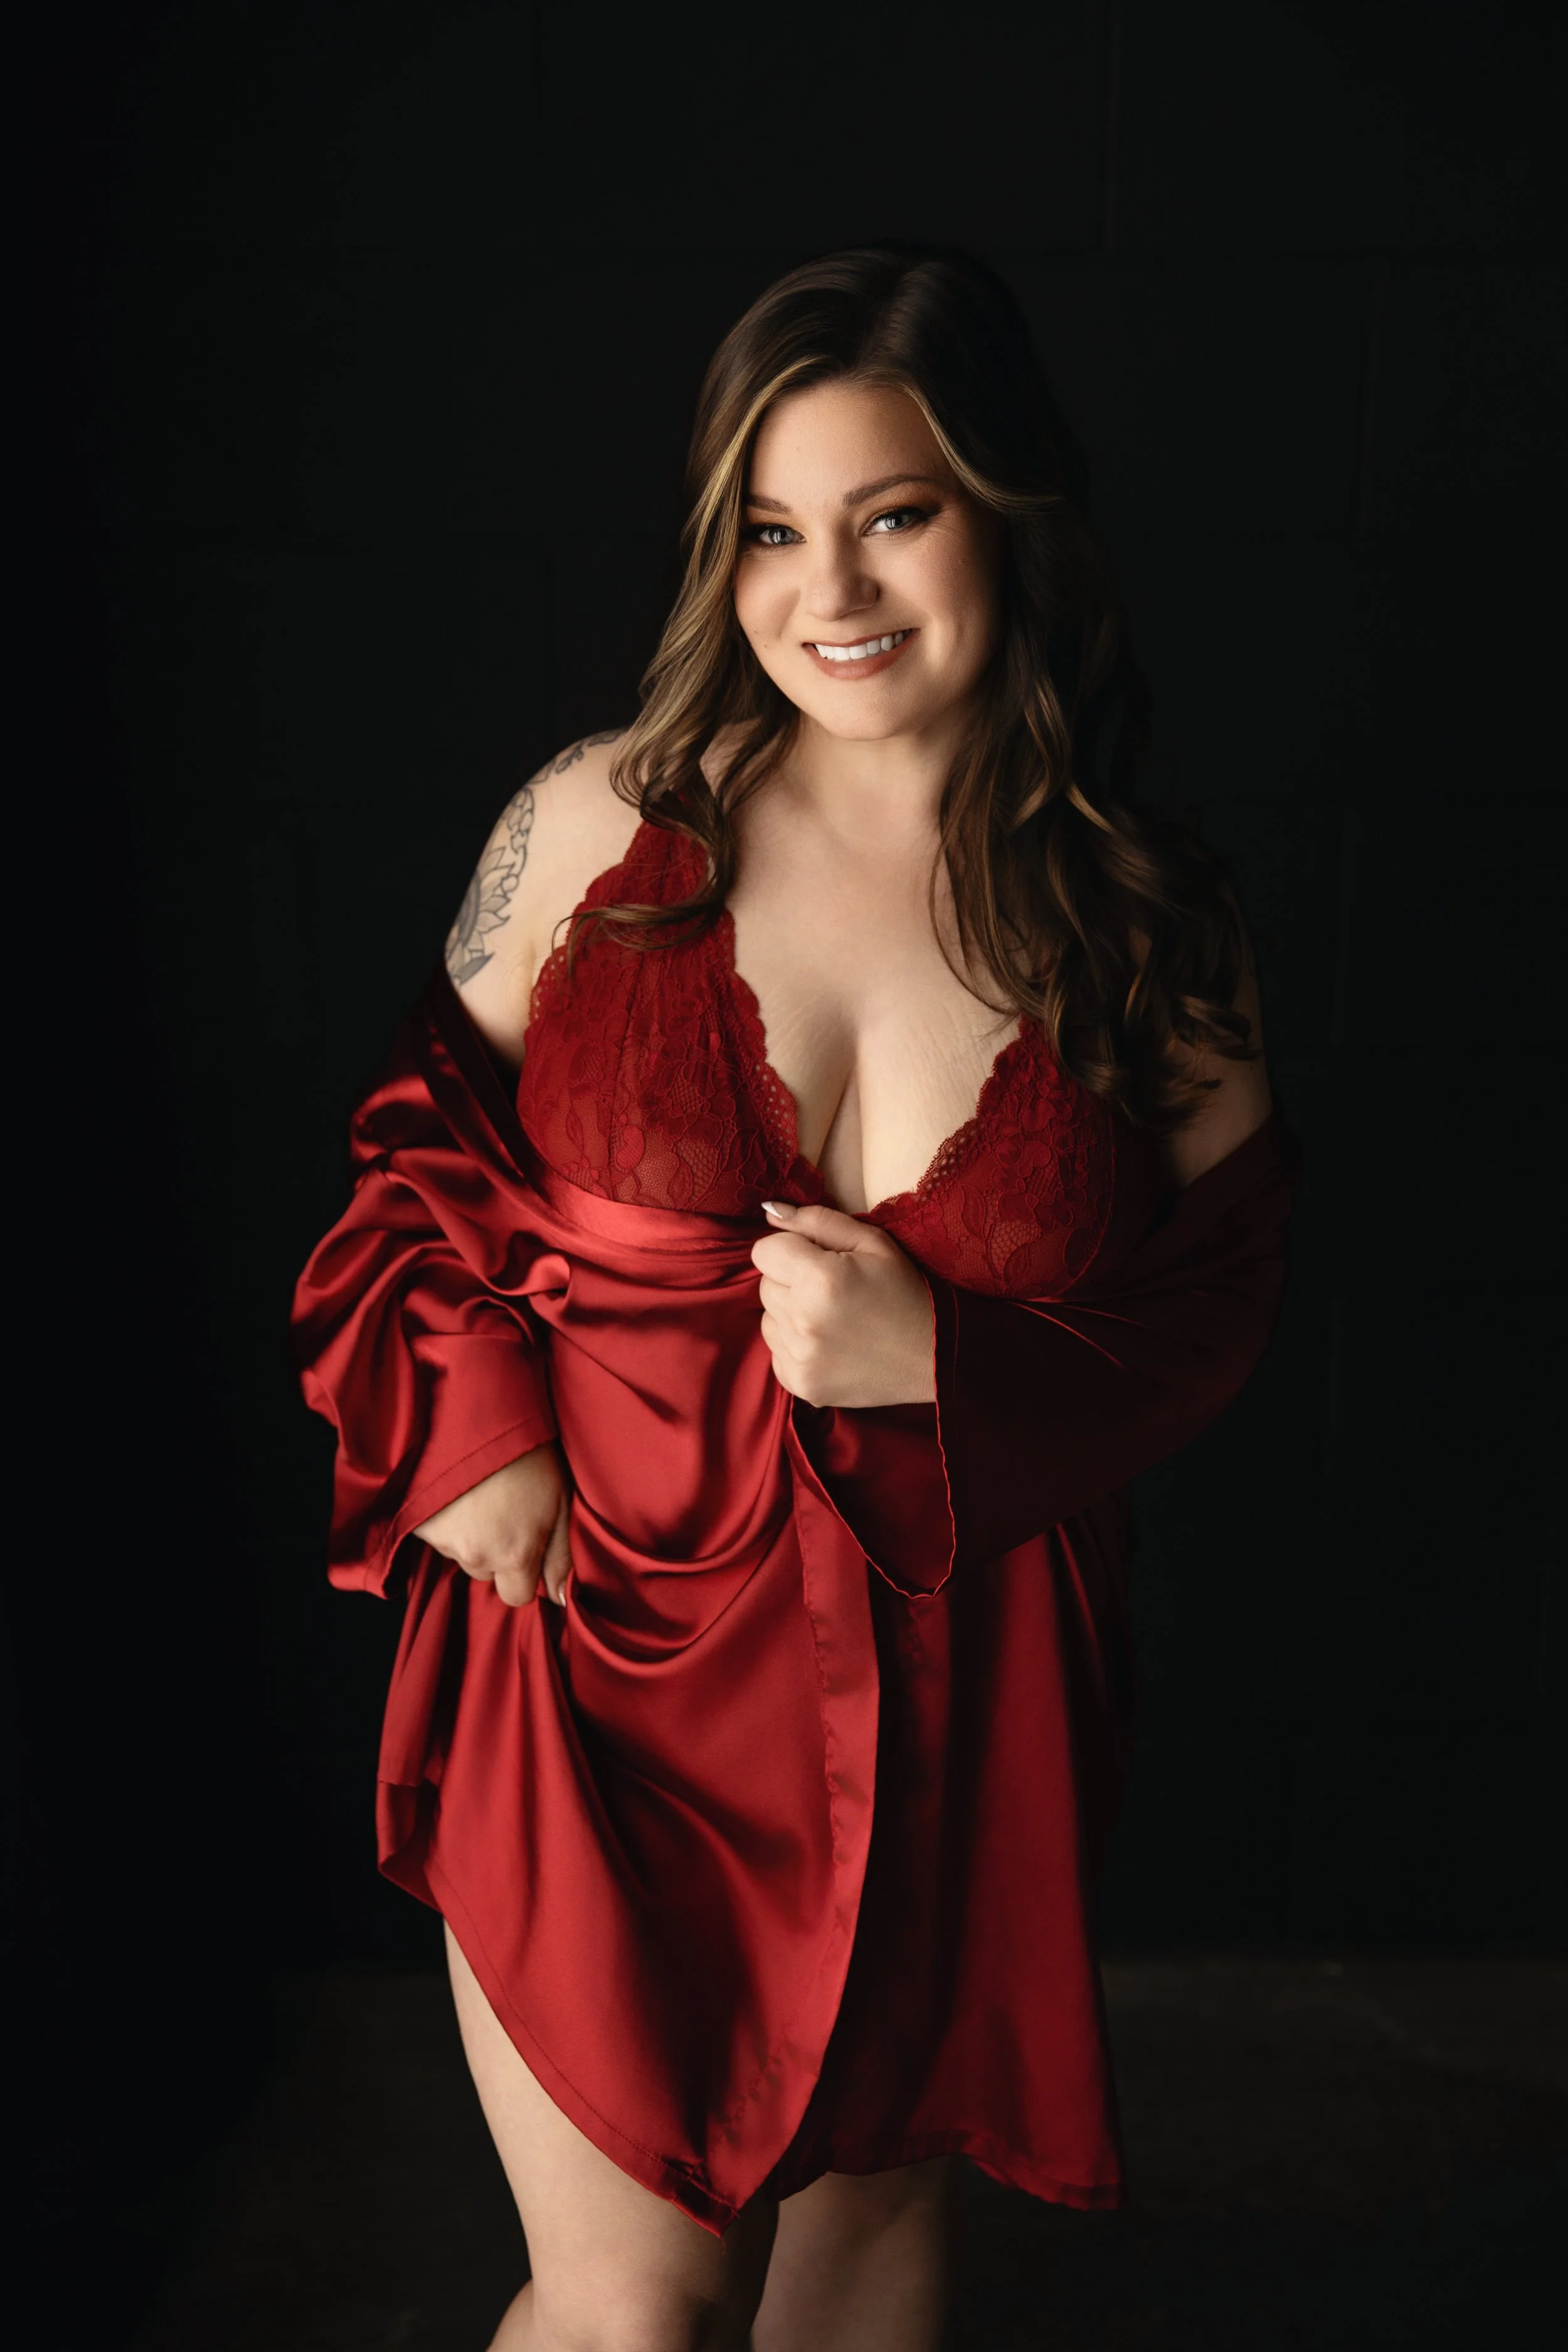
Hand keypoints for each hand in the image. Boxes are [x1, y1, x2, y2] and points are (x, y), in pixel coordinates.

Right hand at [412, 1442, 570, 1606]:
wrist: (480, 1412)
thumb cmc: (529, 1453)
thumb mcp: (561, 1502)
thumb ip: (561, 1556)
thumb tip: (560, 1598)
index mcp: (514, 1555)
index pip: (516, 1596)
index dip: (523, 1574)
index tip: (525, 1545)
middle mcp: (475, 1555)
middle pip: (486, 1573)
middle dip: (494, 1553)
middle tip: (502, 1511)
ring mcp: (442, 1539)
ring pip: (459, 1553)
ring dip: (469, 1535)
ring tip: (480, 1495)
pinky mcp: (416, 1522)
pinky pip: (435, 1534)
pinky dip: (444, 1519)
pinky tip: (457, 1492)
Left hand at [751, 1201, 935, 1409]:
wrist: (933, 1358)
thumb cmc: (904, 1292)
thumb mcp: (873, 1242)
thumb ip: (817, 1221)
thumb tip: (770, 1212)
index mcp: (820, 1279)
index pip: (765, 1251)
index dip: (791, 1249)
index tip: (818, 1259)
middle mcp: (803, 1321)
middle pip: (765, 1284)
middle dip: (791, 1280)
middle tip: (832, 1290)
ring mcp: (800, 1358)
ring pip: (768, 1318)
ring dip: (791, 1313)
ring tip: (832, 1318)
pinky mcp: (800, 1384)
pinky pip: (775, 1352)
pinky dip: (795, 1345)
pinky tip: (830, 1343)